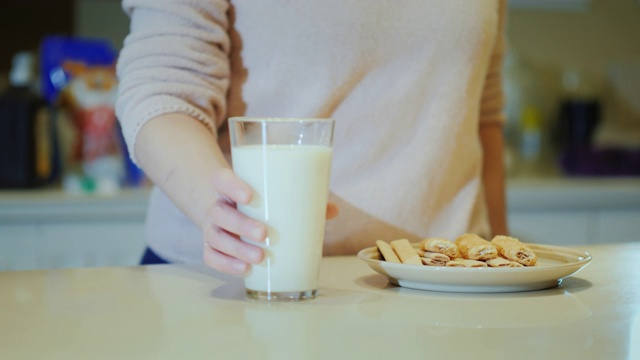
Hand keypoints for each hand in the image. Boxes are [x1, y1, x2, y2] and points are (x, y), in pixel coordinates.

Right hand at [203, 168, 339, 274]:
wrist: (227, 209)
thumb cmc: (257, 200)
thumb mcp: (272, 194)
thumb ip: (301, 199)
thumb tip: (333, 210)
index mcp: (229, 187)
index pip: (221, 179)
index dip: (232, 186)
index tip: (250, 196)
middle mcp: (217, 206)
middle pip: (220, 213)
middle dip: (241, 224)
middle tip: (264, 234)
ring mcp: (211, 228)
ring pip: (215, 237)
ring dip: (237, 249)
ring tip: (260, 257)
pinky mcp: (210, 247)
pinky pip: (211, 257)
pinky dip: (225, 265)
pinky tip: (244, 270)